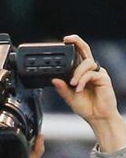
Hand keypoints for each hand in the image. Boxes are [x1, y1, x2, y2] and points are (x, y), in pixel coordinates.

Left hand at [53, 34, 125, 151]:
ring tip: (73, 85)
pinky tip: (78, 89)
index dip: (73, 46)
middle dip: (77, 42)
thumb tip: (54, 79)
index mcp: (83, 73)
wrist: (98, 117)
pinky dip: (83, 80)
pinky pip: (92, 74)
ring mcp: (98, 73)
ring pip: (87, 63)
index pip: (78, 55)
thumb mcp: (70, 98)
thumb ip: (62, 88)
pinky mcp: (104, 79)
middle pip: (86, 50)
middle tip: (67, 40)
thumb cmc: (87, 107)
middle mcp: (91, 70)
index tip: (64, 41)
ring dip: (77, 73)